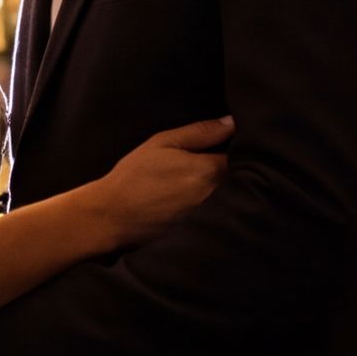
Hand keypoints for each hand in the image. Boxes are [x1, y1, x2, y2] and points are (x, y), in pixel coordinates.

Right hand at [89, 118, 232, 251]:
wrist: (112, 218)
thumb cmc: (134, 176)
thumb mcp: (163, 143)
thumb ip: (200, 132)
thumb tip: (231, 122)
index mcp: (208, 171)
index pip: (243, 156)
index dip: (242, 147)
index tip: (234, 142)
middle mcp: (216, 197)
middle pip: (242, 179)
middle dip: (238, 168)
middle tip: (223, 158)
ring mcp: (211, 218)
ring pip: (233, 197)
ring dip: (229, 187)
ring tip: (205, 179)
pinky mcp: (203, 233)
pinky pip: (221, 214)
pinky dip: (219, 206)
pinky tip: (200, 200)